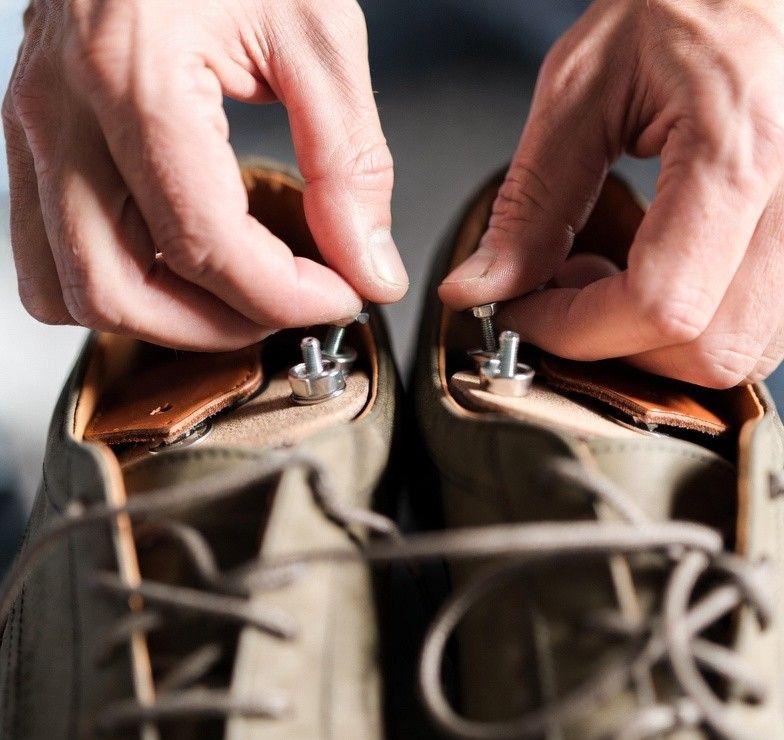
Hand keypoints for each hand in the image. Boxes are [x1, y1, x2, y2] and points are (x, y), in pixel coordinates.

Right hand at [3, 0, 407, 349]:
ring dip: (165, 320)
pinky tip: (176, 268)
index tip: (341, 296)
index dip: (284, 297)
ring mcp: (32, 132)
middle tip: (290, 307)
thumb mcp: (317, 34)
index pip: (204, 244)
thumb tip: (369, 266)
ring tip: (237, 299)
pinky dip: (118, 287)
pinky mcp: (32, 143)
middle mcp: (60, 113)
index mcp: (133, 77)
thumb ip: (350, 163)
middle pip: (121, 291)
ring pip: (70, 293)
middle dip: (221, 326)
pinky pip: (46, 259)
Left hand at [440, 0, 783, 387]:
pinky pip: (757, 329)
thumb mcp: (583, 90)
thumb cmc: (683, 5)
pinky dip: (690, 326)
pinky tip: (654, 273)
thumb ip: (531, 204)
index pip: (658, 304)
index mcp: (741, 152)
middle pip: (704, 351)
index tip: (524, 313)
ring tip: (610, 275)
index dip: (573, 329)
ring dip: (652, 340)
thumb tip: (481, 288)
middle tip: (566, 289)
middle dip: (614, 341)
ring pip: (737, 354)